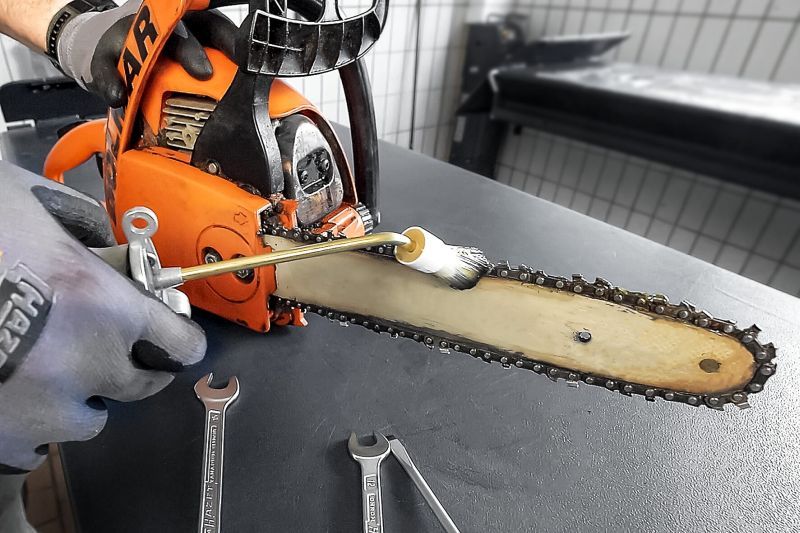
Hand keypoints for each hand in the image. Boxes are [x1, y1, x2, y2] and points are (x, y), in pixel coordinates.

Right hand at [0, 162, 205, 471]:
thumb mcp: (30, 204)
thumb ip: (76, 225)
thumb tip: (94, 236)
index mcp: (104, 303)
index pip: (179, 343)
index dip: (180, 342)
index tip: (177, 344)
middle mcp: (87, 362)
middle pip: (142, 387)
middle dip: (135, 372)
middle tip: (119, 361)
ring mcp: (43, 405)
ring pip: (89, 422)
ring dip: (79, 402)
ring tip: (51, 378)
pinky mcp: (1, 434)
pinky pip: (33, 447)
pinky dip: (28, 428)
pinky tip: (13, 400)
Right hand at [55, 1, 235, 106]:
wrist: (111, 45)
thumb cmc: (165, 53)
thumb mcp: (198, 58)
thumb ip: (224, 74)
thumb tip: (253, 98)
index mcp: (194, 25)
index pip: (216, 28)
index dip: (230, 42)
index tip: (245, 60)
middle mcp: (164, 26)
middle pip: (179, 32)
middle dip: (191, 51)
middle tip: (203, 73)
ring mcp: (132, 35)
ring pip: (141, 44)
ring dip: (149, 62)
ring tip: (154, 81)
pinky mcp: (105, 52)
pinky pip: (106, 66)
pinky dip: (111, 82)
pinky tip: (118, 97)